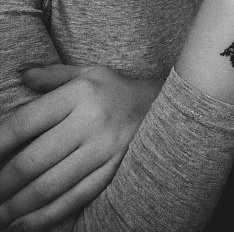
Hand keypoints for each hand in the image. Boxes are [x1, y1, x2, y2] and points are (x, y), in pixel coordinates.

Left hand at [0, 63, 161, 230]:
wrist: (161, 105)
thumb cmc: (114, 89)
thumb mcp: (87, 73)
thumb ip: (52, 75)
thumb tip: (21, 74)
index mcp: (79, 93)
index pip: (27, 121)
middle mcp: (90, 121)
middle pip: (34, 160)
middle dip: (3, 183)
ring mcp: (103, 149)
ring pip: (51, 185)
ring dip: (18, 206)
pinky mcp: (114, 170)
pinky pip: (75, 198)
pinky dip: (47, 215)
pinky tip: (25, 223)